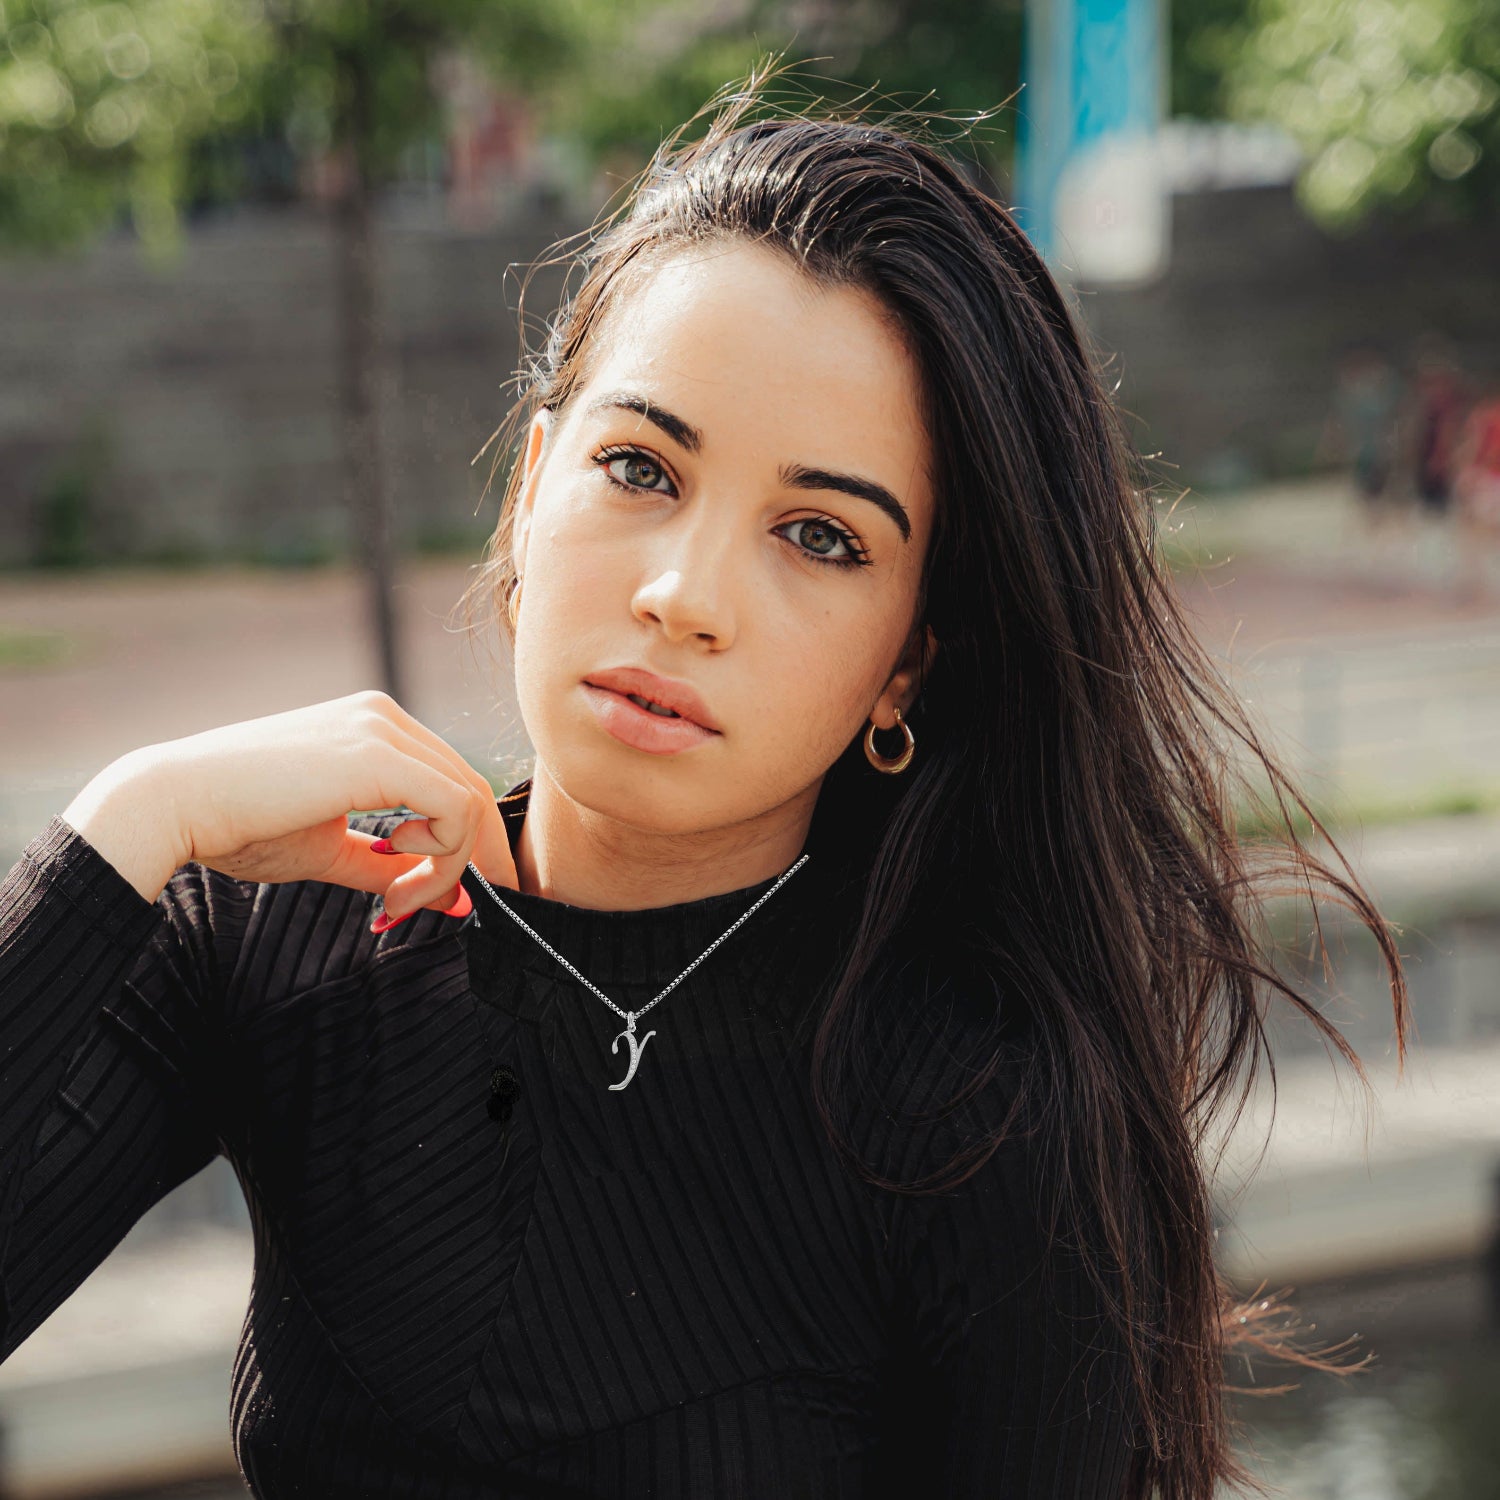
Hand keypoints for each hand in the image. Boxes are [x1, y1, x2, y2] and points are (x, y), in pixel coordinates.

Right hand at [63, 691, 517, 919]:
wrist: (173, 804)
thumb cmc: (238, 826)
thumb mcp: (330, 851)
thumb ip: (390, 870)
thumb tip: (453, 901)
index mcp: (374, 727)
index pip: (451, 782)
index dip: (462, 845)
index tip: (436, 897)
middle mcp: (385, 717)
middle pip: (471, 788)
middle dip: (475, 857)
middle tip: (456, 908)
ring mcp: (383, 729)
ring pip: (468, 801)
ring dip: (450, 866)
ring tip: (401, 903)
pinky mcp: (378, 756)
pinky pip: (454, 809)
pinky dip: (444, 856)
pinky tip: (399, 878)